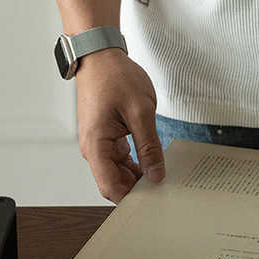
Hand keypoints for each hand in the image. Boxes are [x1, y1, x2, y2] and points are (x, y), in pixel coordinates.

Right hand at [75, 49, 163, 203]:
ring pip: (118, 172)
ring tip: (162, 176)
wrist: (100, 57)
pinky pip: (119, 158)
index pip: (111, 187)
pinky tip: (153, 161)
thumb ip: (149, 146)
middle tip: (165, 190)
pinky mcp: (105, 136)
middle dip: (137, 189)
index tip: (155, 201)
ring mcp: (98, 143)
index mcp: (96, 145)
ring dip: (138, 176)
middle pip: (114, 182)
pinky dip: (135, 162)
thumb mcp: (141, 112)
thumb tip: (156, 174)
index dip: (132, 199)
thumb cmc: (116, 77)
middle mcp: (93, 148)